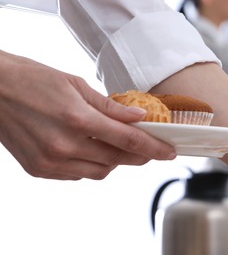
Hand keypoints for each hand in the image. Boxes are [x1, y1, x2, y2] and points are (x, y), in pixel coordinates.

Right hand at [0, 52, 174, 179]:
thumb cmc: (30, 79)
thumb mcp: (75, 84)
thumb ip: (110, 107)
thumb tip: (140, 117)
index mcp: (77, 118)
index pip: (128, 140)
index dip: (154, 148)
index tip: (169, 152)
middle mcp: (64, 144)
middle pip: (117, 159)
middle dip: (138, 156)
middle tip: (150, 149)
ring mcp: (50, 161)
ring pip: (100, 172)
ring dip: (114, 162)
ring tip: (115, 146)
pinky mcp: (39, 170)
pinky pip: (77, 175)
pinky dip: (89, 165)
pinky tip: (87, 149)